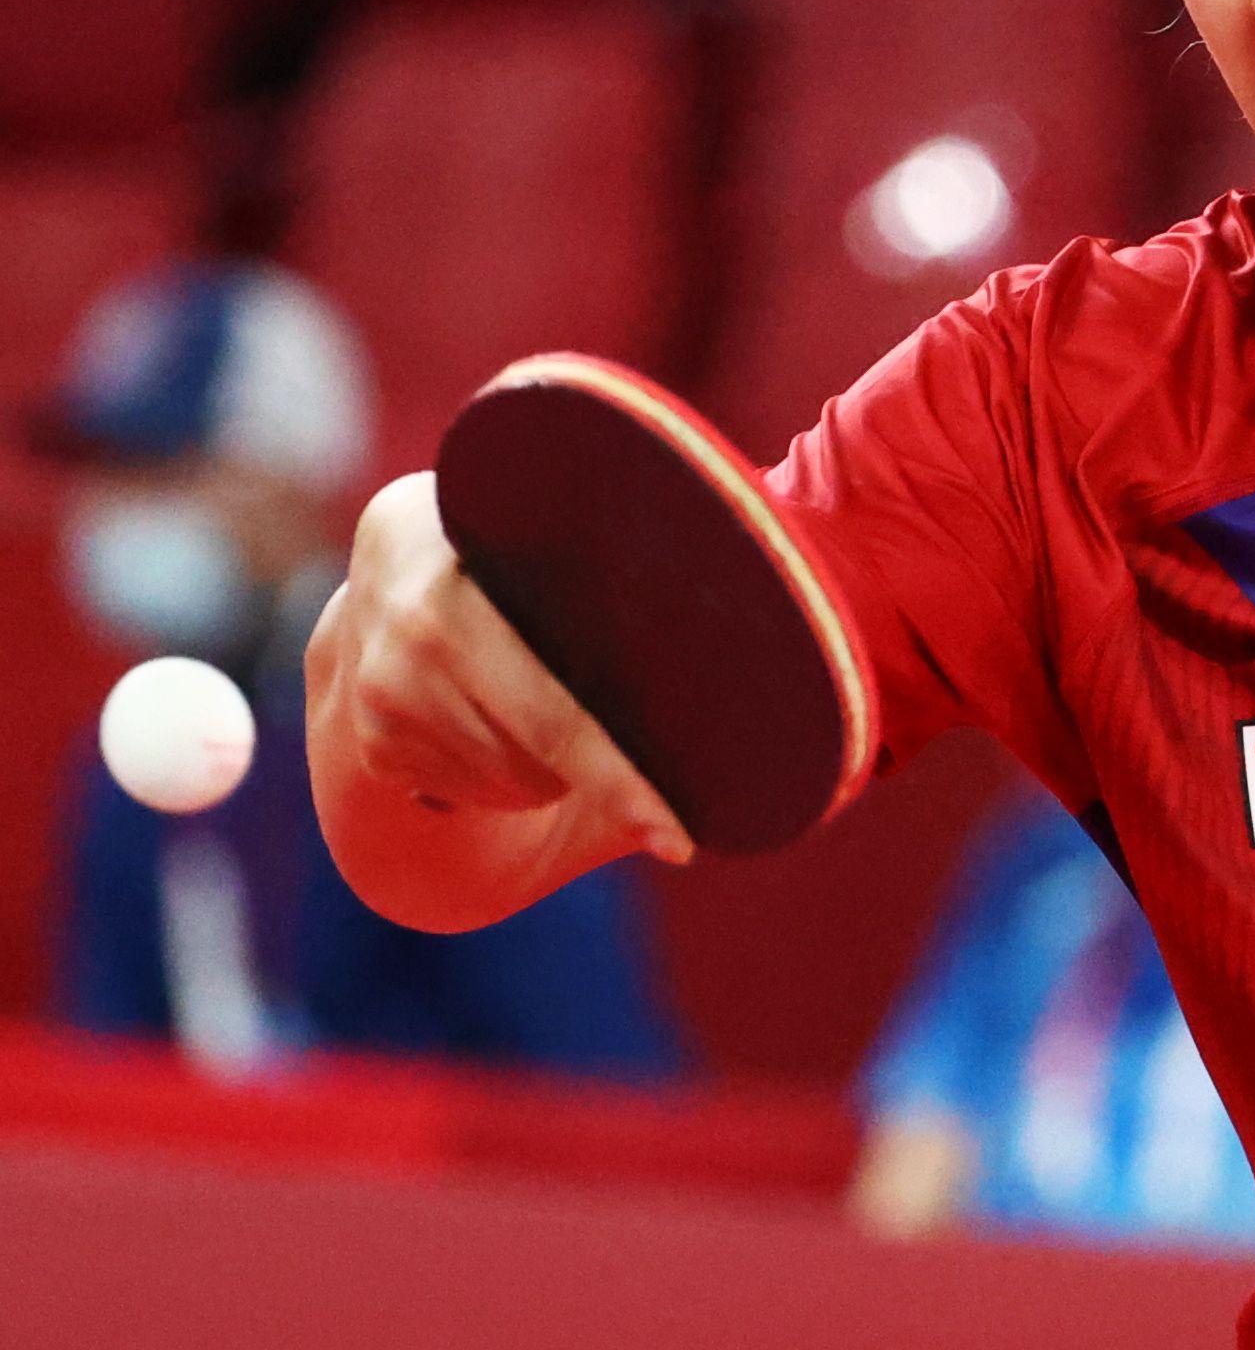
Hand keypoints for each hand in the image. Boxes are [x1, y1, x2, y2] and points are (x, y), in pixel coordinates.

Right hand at [307, 471, 692, 869]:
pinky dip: (515, 773)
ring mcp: (380, 698)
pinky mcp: (376, 746)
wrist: (394, 545)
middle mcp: (406, 638)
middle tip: (655, 771)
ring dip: (559, 768)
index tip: (680, 842)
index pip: (558, 712)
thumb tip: (762, 619)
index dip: (624, 780)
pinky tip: (511, 711)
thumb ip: (625, 569)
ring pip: (518, 783)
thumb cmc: (530, 533)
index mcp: (463, 580)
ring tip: (560, 694)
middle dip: (609, 772)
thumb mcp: (567, 526)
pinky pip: (478, 793)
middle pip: (544, 758)